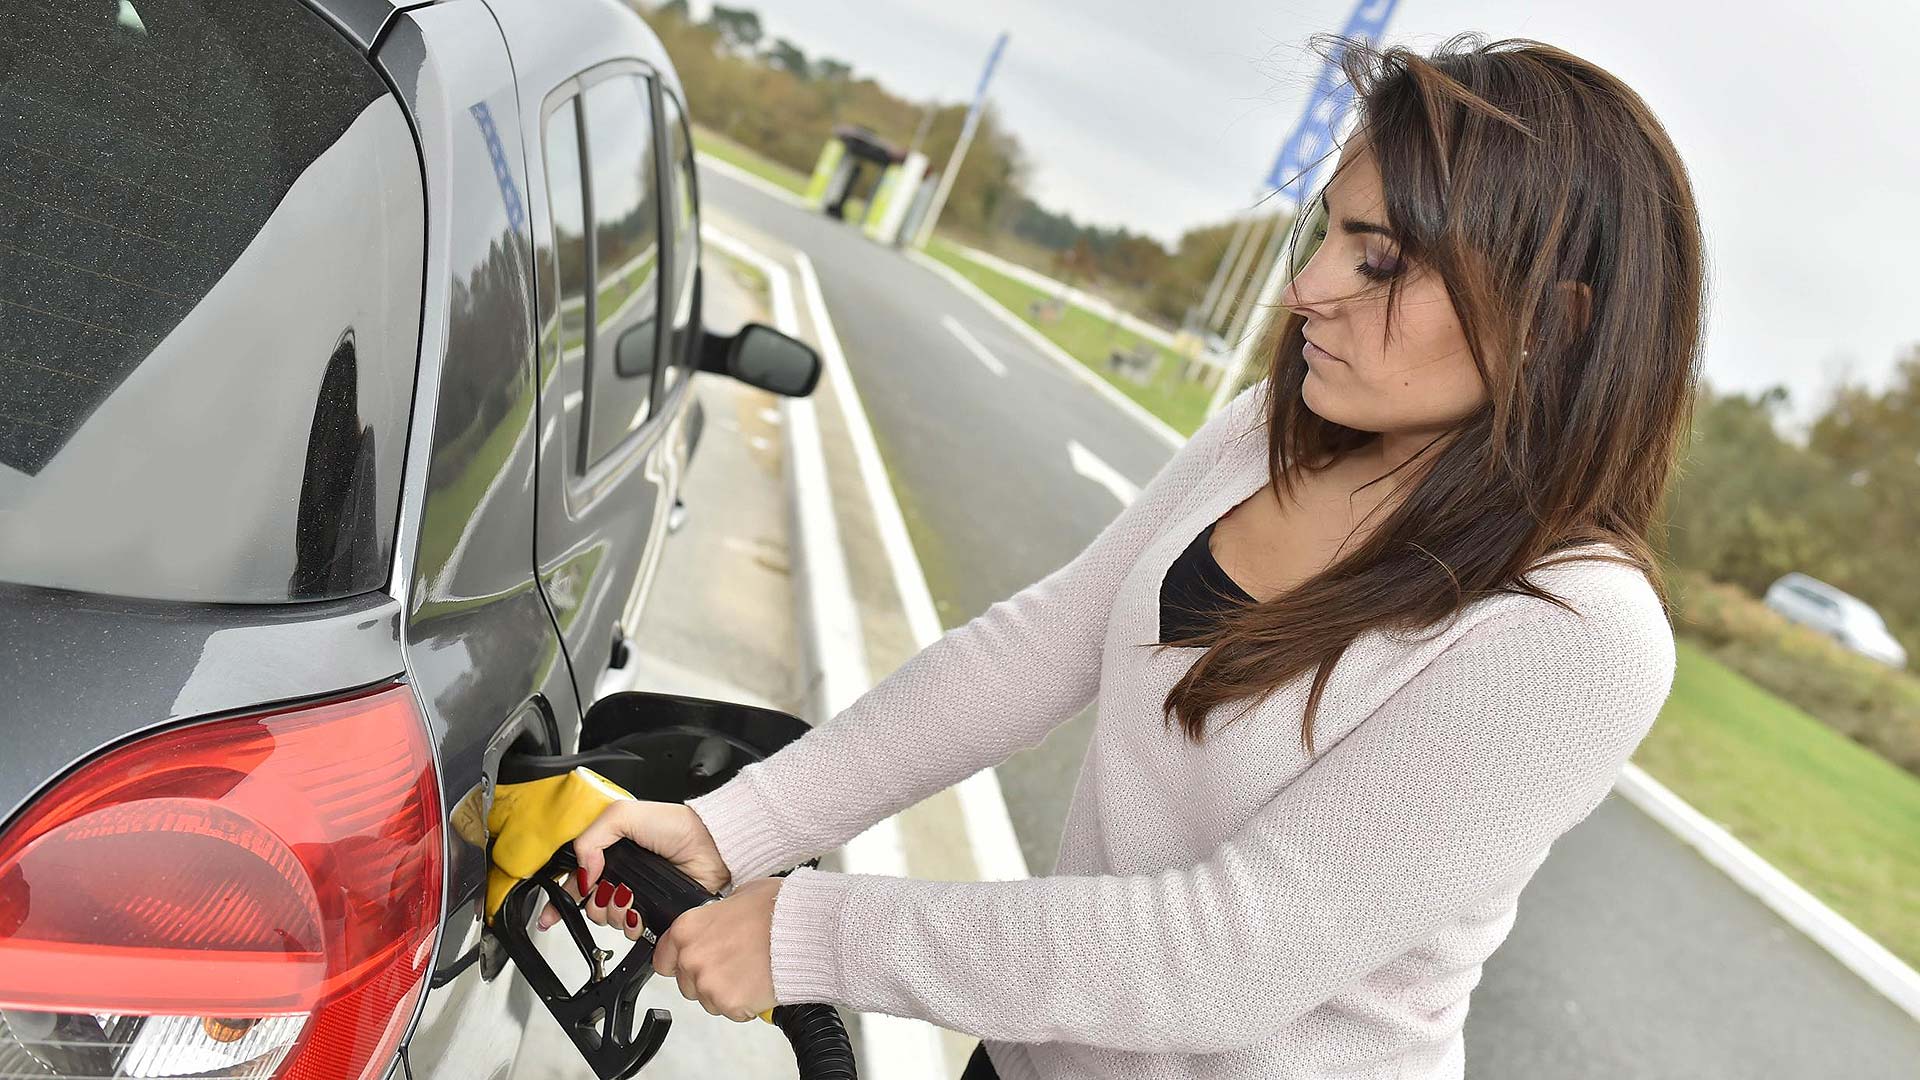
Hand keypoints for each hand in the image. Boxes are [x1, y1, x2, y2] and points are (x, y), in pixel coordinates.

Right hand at [539, 799, 730, 930]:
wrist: (714, 849)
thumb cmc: (679, 827)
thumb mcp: (625, 815)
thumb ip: (592, 838)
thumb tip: (581, 871)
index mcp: (610, 849)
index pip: (575, 876)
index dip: (561, 896)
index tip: (551, 914)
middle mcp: (621, 874)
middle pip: (587, 901)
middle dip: (594, 900)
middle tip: (611, 888)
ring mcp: (636, 895)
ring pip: (605, 918)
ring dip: (614, 910)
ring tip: (631, 896)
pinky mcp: (652, 914)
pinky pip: (629, 930)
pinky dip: (631, 924)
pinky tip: (639, 912)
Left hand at [653, 877, 782, 1021]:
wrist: (806, 931)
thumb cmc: (780, 909)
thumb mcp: (741, 895)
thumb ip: (718, 913)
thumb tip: (720, 918)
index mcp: (688, 928)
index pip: (663, 957)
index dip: (681, 961)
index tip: (695, 962)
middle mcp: (693, 957)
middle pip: (687, 983)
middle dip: (708, 978)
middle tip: (735, 965)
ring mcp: (709, 983)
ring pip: (709, 1000)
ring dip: (726, 992)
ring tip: (752, 972)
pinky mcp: (730, 1003)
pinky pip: (732, 1012)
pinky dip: (746, 1004)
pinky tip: (760, 984)